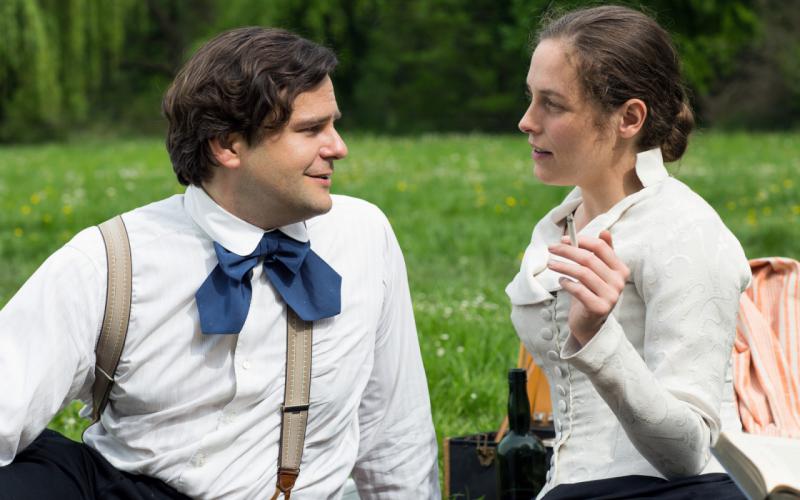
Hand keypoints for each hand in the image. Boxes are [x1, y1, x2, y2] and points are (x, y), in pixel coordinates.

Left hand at [547, 230, 629, 346]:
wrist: (590, 323)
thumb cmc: (591, 292)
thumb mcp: (598, 272)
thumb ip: (602, 253)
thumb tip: (604, 231)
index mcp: (621, 269)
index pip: (601, 247)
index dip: (581, 240)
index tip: (563, 239)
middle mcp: (619, 282)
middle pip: (589, 259)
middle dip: (567, 251)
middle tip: (551, 248)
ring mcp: (611, 296)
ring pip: (583, 273)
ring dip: (563, 266)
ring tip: (550, 264)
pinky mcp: (599, 308)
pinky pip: (579, 290)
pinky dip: (567, 283)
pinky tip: (561, 281)